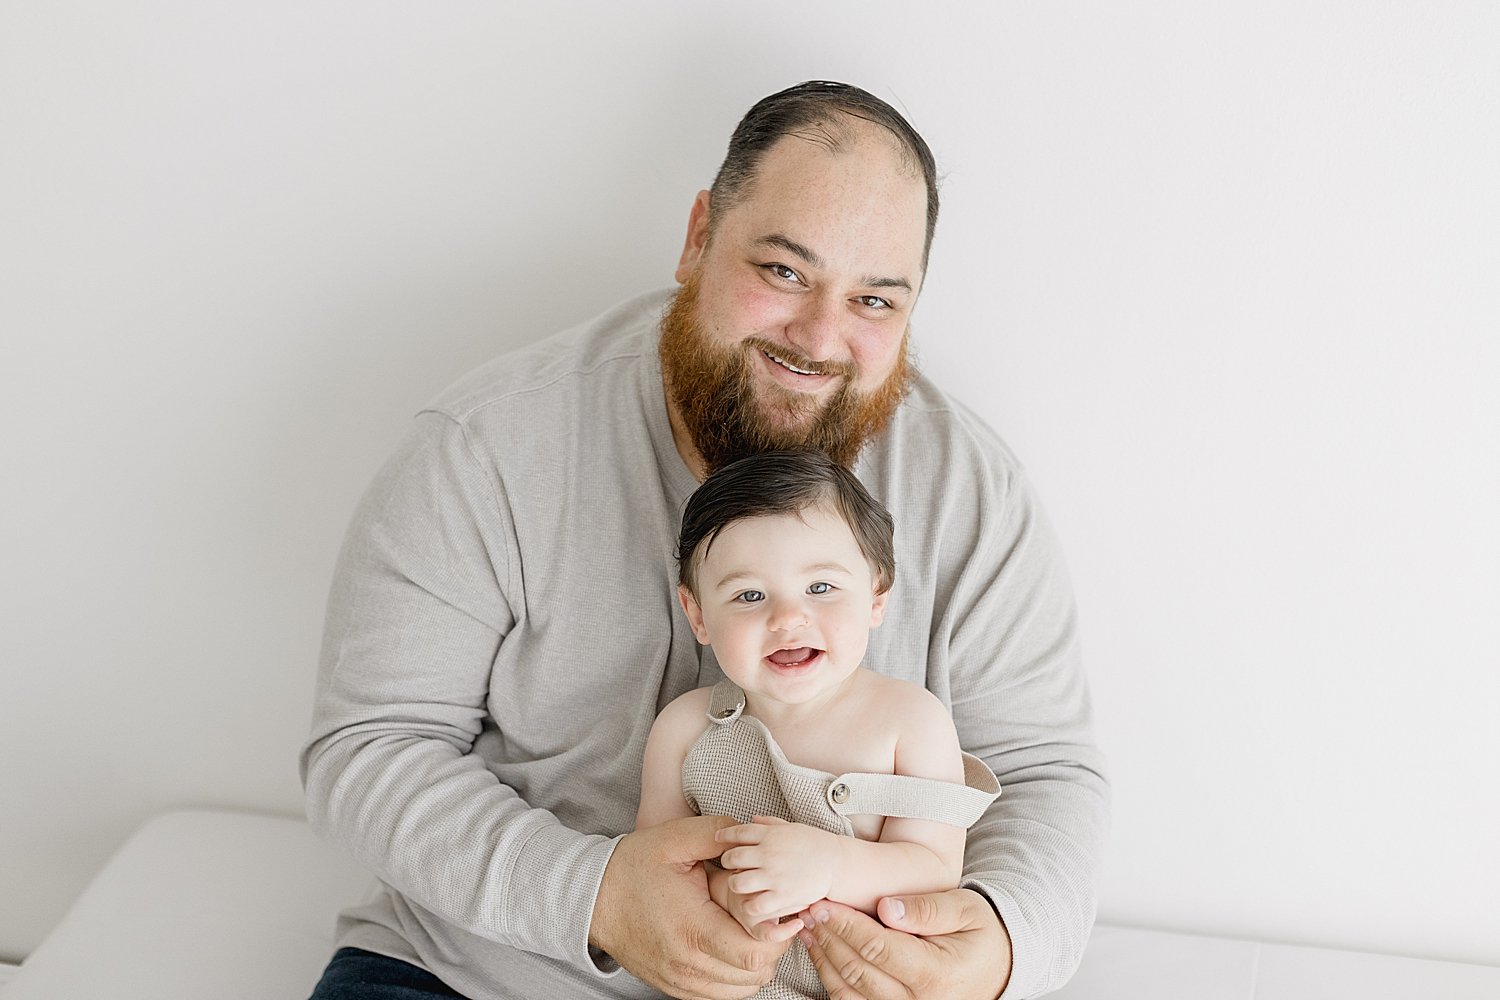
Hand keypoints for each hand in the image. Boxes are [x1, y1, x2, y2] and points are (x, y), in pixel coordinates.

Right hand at [590, 815, 788, 999]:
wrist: (592, 898)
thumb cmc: (632, 867)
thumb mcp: (674, 838)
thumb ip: (718, 833)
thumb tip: (752, 835)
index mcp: (692, 928)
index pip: (754, 952)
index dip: (778, 934)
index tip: (783, 911)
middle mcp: (687, 963)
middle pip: (755, 973)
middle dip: (772, 946)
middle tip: (769, 915)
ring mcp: (681, 980)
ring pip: (743, 988)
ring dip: (757, 962)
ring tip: (751, 929)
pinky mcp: (676, 987)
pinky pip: (723, 993)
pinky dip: (737, 975)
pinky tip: (732, 944)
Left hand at [716, 816, 838, 922]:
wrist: (837, 864)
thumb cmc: (815, 844)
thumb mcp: (792, 828)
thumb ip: (770, 824)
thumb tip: (752, 819)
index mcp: (771, 835)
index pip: (737, 832)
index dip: (724, 836)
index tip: (719, 839)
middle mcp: (769, 854)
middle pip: (731, 857)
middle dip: (727, 861)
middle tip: (732, 865)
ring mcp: (774, 876)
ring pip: (737, 882)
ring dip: (735, 884)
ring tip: (742, 885)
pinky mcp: (782, 897)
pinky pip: (753, 905)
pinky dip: (749, 905)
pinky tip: (754, 901)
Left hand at [797, 889, 1011, 999]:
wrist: (998, 969)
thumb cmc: (980, 934)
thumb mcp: (966, 910)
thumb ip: (928, 909)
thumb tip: (887, 907)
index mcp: (936, 975)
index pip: (877, 948)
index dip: (845, 925)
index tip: (823, 903)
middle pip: (857, 970)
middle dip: (827, 937)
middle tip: (806, 909)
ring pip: (848, 991)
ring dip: (823, 958)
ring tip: (807, 928)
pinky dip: (831, 977)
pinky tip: (821, 951)